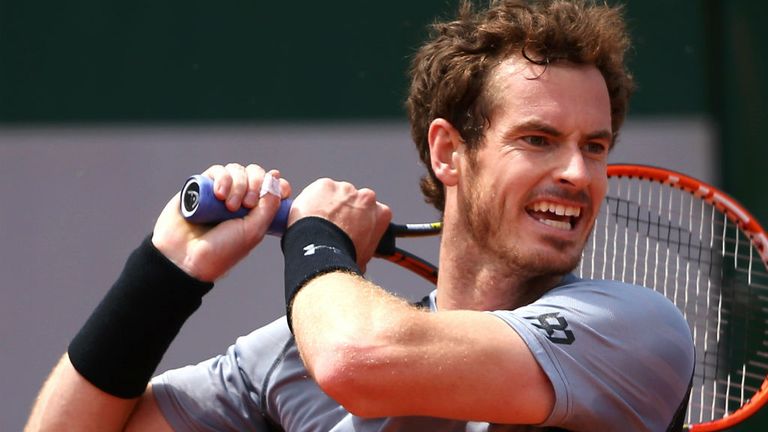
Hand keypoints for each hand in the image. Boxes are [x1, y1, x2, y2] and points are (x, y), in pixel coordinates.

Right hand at [152, 163, 291, 281]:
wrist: (185, 258)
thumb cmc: (221, 251)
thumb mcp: (253, 231)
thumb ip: (268, 206)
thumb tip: (276, 177)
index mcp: (254, 212)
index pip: (270, 188)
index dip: (277, 184)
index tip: (283, 190)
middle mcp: (238, 200)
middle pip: (255, 174)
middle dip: (256, 183)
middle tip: (247, 204)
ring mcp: (219, 192)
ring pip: (237, 170)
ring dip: (238, 183)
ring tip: (229, 205)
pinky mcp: (201, 186)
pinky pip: (217, 171)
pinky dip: (222, 178)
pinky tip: (219, 193)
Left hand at [288, 178, 391, 270]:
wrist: (322, 249)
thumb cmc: (343, 256)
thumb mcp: (363, 256)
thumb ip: (365, 246)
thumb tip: (360, 259)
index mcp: (381, 213)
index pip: (374, 213)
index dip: (362, 221)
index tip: (352, 229)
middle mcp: (366, 196)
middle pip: (355, 201)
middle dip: (346, 210)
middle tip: (333, 227)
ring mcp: (345, 189)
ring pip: (336, 194)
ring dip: (329, 204)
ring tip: (318, 222)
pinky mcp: (324, 185)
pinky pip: (318, 191)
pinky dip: (312, 200)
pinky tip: (308, 215)